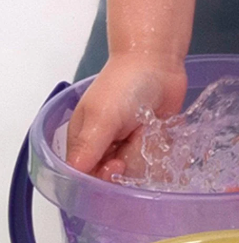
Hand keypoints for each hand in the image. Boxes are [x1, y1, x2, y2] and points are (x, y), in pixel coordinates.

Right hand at [66, 53, 186, 179]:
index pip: (85, 177)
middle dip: (129, 163)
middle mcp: (105, 147)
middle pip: (114, 179)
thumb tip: (74, 174)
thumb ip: (88, 147)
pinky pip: (155, 163)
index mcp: (84, 141)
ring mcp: (129, 145)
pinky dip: (160, 151)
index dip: (101, 179)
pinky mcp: (150, 143)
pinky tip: (161, 134)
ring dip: (147, 154)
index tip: (118, 164)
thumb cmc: (125, 85)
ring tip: (148, 129)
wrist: (159, 64)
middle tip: (136, 141)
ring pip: (137, 172)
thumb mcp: (102, 116)